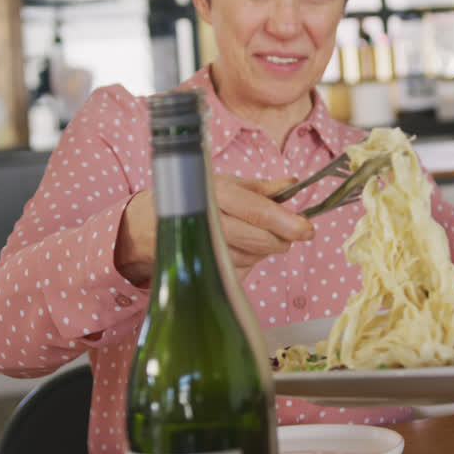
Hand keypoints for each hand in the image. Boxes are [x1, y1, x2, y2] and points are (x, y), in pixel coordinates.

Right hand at [115, 178, 313, 284]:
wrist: (145, 225)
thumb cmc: (193, 198)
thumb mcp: (226, 183)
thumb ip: (263, 187)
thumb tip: (294, 183)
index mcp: (219, 192)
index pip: (261, 212)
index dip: (289, 223)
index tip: (308, 228)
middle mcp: (212, 218)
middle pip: (262, 240)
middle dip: (281, 239)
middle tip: (289, 233)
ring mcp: (206, 247)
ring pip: (254, 257)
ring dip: (263, 250)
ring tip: (252, 234)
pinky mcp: (203, 268)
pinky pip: (240, 269)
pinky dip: (247, 260)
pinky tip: (236, 248)